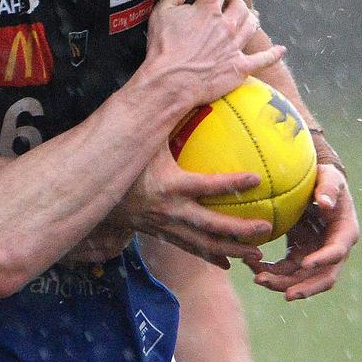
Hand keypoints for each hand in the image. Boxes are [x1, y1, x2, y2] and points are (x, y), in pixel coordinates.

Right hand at [61, 143, 272, 265]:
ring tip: (257, 254)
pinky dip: (210, 256)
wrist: (96, 192)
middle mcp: (169, 210)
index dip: (232, 183)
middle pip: (210, 225)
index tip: (257, 179)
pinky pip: (190, 249)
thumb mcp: (145, 140)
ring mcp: (166, 226)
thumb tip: (194, 98)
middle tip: (265, 227)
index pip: (206, 185)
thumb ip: (168, 124)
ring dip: (231, 250)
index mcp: (169, 185)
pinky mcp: (162, 234)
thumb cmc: (125, 161)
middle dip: (239, 229)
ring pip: (203, 244)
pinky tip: (228, 263)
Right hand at [144, 0, 285, 117]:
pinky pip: (264, 59)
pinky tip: (281, 50)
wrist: (170, 81)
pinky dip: (274, 54)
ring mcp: (235, 46)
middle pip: (240, 6)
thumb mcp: (162, 11)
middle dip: (236, 2)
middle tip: (230, 5)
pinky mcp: (240, 67)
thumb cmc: (163, 47)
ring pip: (252, 26)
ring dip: (251, 19)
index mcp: (208, 9)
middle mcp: (226, 25)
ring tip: (249, 19)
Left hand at [247, 165, 358, 299]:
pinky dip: (270, 271)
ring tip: (258, 279)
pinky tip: (252, 266)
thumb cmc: (324, 179)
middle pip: (322, 278)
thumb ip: (328, 187)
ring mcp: (315, 256)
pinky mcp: (299, 256)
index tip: (304, 263)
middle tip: (285, 294)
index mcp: (344, 233)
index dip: (322, 260)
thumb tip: (325, 203)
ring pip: (301, 280)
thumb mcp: (329, 177)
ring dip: (281, 283)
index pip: (336, 252)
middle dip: (304, 287)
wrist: (313, 186)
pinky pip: (285, 271)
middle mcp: (332, 250)